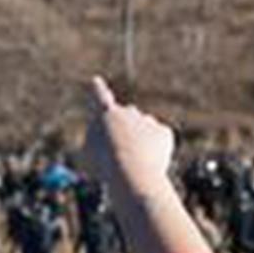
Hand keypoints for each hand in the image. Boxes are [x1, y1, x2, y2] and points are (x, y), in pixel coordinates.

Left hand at [80, 78, 216, 252]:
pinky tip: (92, 81)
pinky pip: (102, 99)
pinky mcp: (107, 115)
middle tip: (127, 167)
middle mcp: (147, 122)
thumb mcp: (163, 217)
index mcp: (162, 136)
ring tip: (111, 158)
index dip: (141, 163)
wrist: (131, 169)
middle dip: (125, 157)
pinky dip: (97, 91)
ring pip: (113, 139)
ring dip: (109, 154)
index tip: (140, 174)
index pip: (151, 145)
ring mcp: (129, 116)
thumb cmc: (149, 192)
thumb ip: (164, 230)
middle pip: (129, 143)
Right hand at [82, 76, 176, 202]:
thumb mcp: (90, 157)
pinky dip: (154, 155)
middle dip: (125, 134)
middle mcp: (128, 112)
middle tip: (119, 157)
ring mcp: (147, 120)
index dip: (98, 90)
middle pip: (127, 121)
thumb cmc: (105, 167)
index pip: (100, 98)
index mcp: (105, 114)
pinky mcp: (163, 132)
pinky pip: (158, 144)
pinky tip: (148, 164)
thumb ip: (98, 144)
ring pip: (143, 135)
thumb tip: (113, 142)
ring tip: (133, 166)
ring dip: (139, 148)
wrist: (132, 172)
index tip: (96, 80)